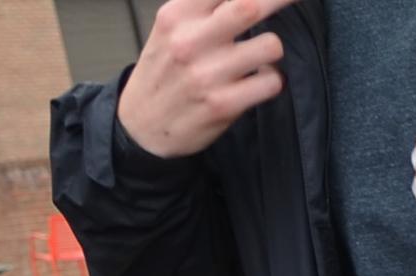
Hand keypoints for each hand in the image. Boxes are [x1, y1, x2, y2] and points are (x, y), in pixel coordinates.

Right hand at [113, 0, 297, 159]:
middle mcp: (191, 40)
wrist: (143, 124)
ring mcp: (208, 73)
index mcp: (177, 14)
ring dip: (272, 49)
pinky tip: (257, 81)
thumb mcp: (172, 27)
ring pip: (271, 46)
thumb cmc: (165, 69)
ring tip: (259, 56)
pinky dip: (272, 80)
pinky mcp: (224, 104)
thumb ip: (204, 7)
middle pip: (249, 6)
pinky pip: (272, 82)